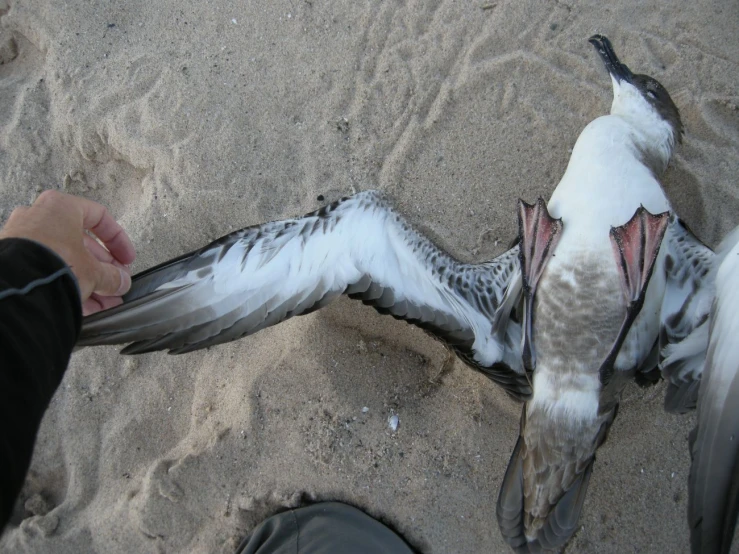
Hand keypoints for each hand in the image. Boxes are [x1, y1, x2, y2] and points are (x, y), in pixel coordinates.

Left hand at [0, 190, 135, 314]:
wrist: (16, 285)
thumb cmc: (52, 264)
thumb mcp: (94, 271)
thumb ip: (112, 276)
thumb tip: (121, 282)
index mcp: (61, 207)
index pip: (100, 217)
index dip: (119, 240)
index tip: (126, 258)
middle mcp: (39, 217)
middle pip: (82, 242)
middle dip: (103, 266)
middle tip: (115, 281)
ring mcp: (24, 237)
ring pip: (65, 258)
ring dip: (88, 278)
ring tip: (103, 299)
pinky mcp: (14, 259)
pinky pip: (48, 268)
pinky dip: (67, 282)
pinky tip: (84, 303)